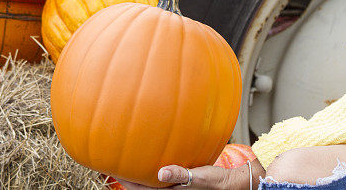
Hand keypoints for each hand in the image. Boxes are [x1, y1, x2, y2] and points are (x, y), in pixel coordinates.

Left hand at [116, 160, 262, 189]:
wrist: (231, 183)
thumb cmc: (216, 182)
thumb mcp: (199, 178)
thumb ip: (180, 175)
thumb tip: (161, 173)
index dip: (125, 181)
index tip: (114, 170)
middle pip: (141, 187)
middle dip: (128, 177)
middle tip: (114, 161)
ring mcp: (173, 188)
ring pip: (149, 182)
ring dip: (139, 174)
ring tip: (128, 159)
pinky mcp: (179, 182)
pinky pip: (160, 177)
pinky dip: (152, 169)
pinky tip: (151, 158)